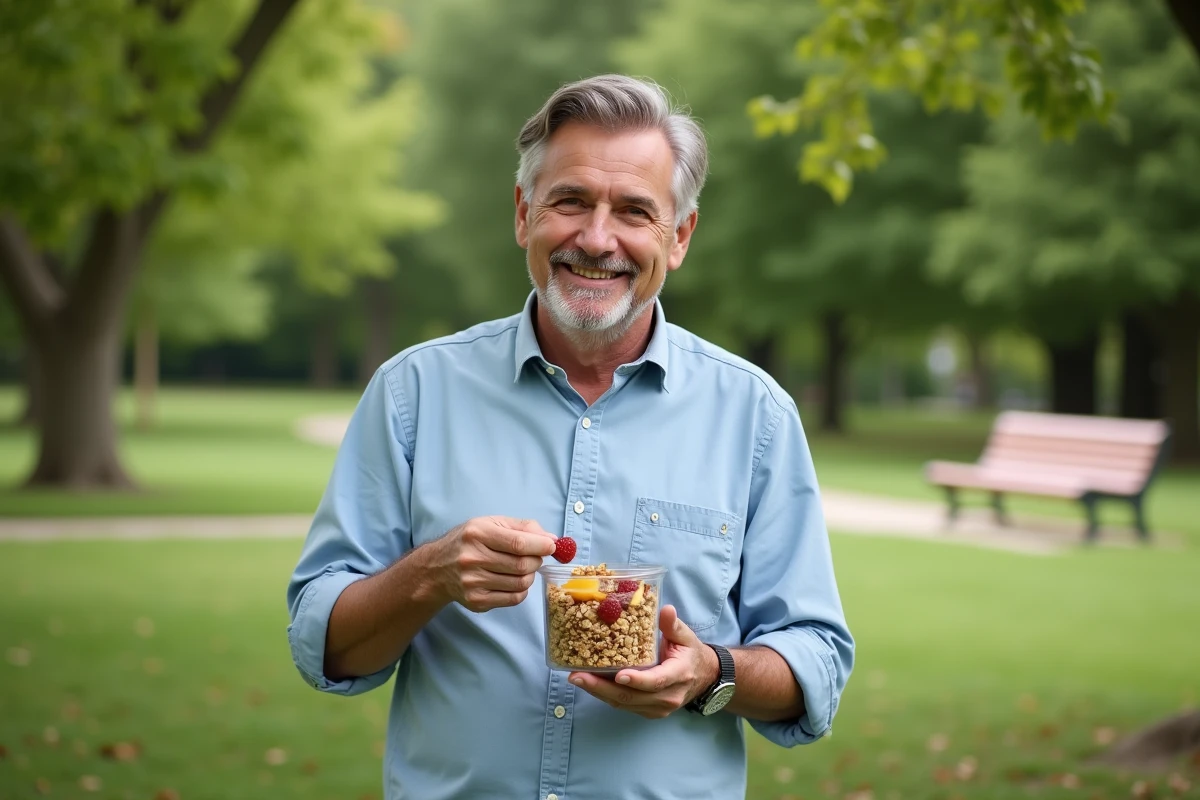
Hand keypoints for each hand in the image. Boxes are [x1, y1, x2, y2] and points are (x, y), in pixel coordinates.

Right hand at [427, 516, 556, 611]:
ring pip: (521, 583)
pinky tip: (513, 580)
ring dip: (530, 575)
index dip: (541, 546)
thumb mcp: (491, 524)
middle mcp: (472, 558)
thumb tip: (552, 540)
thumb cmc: (469, 541)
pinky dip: (521, 590)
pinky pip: (513, 599)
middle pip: (522, 565)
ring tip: (522, 568)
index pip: (518, 543)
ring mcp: (473, 583)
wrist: (436, 568)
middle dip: (537, 560)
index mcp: (477, 534)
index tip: (552, 546)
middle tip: (535, 556)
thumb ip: (523, 528)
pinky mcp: (476, 601)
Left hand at [568, 605, 718, 718]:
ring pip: (624, 703)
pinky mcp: (648, 712)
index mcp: (678, 675)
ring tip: (577, 679)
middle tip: (578, 676)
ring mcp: (657, 708)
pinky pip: (624, 705)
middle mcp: (667, 697)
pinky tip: (589, 684)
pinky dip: (605, 696)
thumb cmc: (690, 653)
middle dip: (602, 688)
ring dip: (598, 692)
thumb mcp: (686, 636)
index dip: (637, 679)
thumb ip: (673, 625)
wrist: (703, 678)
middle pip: (632, 696)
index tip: (619, 675)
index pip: (656, 681)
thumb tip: (665, 610)